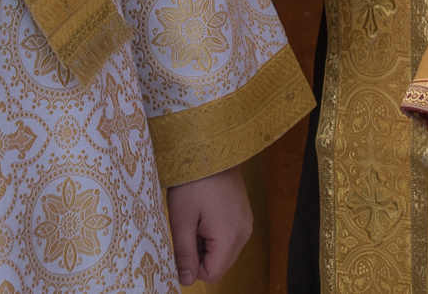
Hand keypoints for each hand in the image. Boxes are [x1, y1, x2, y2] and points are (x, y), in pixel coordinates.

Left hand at [166, 168, 252, 285]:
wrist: (209, 147)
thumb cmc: (192, 181)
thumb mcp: (182, 219)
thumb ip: (184, 254)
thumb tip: (186, 280)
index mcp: (230, 237)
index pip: (212, 274)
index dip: (193, 267)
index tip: (182, 244)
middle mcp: (244, 233)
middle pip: (220, 264)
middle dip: (200, 254)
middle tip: (188, 227)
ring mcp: (246, 222)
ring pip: (223, 250)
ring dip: (206, 243)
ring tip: (195, 217)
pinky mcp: (243, 213)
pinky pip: (228, 235)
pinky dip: (214, 232)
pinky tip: (204, 211)